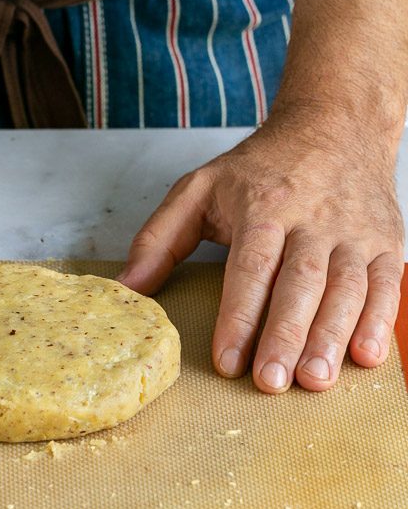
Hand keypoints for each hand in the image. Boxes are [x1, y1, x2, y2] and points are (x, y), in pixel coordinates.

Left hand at [118, 110, 403, 391]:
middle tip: (271, 381)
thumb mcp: (199, 187)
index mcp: (263, 207)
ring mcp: (354, 232)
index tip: (227, 360)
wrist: (337, 127)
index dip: (238, 315)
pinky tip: (366, 356)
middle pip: (300, 282)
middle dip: (286, 335)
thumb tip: (127, 287)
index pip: (250, 266)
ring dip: (331, 337)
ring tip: (314, 380)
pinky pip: (388, 284)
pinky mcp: (386, 242)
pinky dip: (381, 321)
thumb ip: (159, 237)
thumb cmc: (261, 167)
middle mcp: (312, 220)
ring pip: (347, 288)